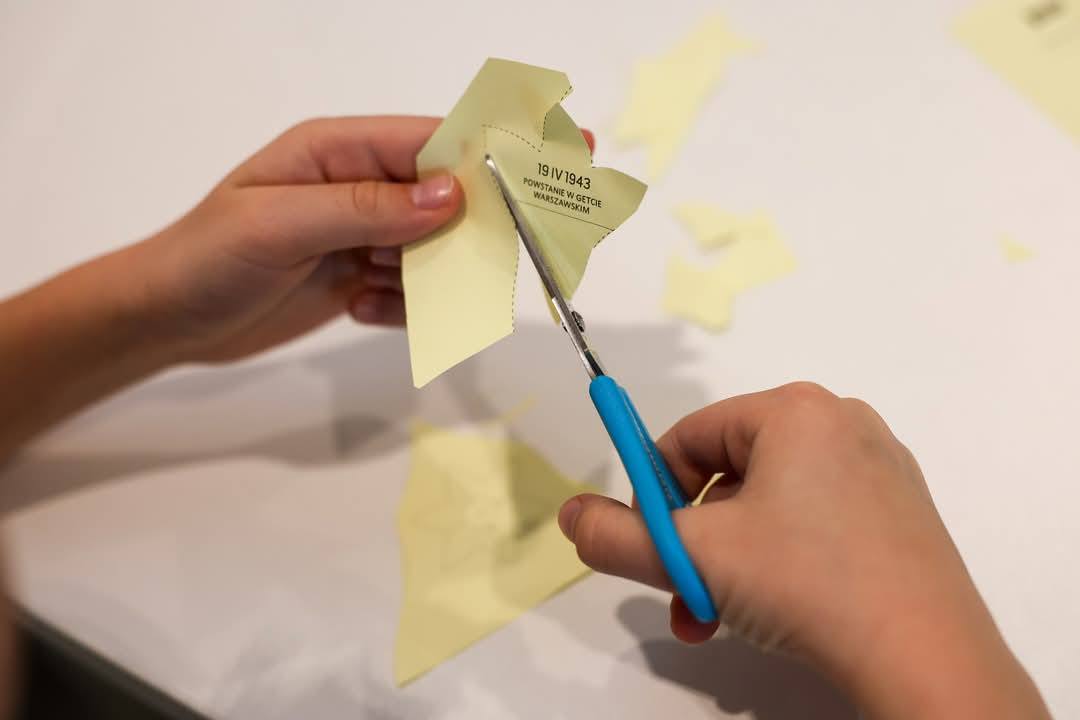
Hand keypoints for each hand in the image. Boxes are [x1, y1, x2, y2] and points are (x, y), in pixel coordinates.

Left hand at [136, 116, 463, 362]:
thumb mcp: (279, 227)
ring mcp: (359, 233)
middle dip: (454, 234)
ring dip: (421, 278)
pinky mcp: (359, 276)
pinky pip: (410, 290)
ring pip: (431, 249)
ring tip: (374, 291)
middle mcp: (355, 186)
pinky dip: (400, 306)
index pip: (425, 142)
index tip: (521, 194)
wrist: (166, 321)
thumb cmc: (208, 260)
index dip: (475, 163)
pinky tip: (359, 309)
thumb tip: (452, 195)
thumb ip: (364, 208)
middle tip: (449, 268)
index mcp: (336, 150)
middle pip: (441, 199)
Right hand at [558, 382, 1049, 718]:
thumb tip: (570, 515)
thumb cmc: (805, 583)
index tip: (650, 544)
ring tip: (721, 616)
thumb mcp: (695, 558)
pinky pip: (817, 520)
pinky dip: (781, 559)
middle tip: (683, 592)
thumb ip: (619, 538)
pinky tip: (778, 607)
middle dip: (695, 539)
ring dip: (731, 559)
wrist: (925, 656)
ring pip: (772, 504)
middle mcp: (841, 423)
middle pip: (731, 472)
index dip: (655, 492)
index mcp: (794, 410)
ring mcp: (879, 468)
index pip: (692, 436)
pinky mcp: (902, 512)